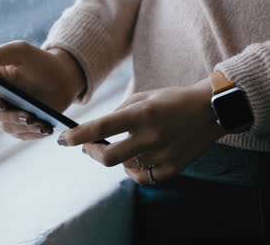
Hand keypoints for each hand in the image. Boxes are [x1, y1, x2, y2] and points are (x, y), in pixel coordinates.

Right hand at [0, 41, 84, 139]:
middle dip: (9, 116)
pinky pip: (22, 134)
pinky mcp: (20, 125)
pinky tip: (46, 129)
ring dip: (23, 126)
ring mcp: (6, 114)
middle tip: (27, 116)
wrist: (63, 77)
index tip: (0, 102)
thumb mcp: (21, 51)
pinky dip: (34, 133)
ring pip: (7, 127)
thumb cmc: (39, 61)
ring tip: (40, 123)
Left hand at [57, 78, 225, 183]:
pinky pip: (143, 177)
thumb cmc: (171, 100)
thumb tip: (96, 131)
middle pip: (108, 158)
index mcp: (142, 114)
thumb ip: (118, 113)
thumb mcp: (143, 97)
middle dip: (92, 153)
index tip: (63, 140)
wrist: (210, 111)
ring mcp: (163, 154)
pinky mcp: (174, 168)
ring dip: (116, 157)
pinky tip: (135, 158)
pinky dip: (133, 170)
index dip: (77, 136)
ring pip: (125, 166)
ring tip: (124, 144)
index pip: (101, 127)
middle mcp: (152, 136)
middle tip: (89, 146)